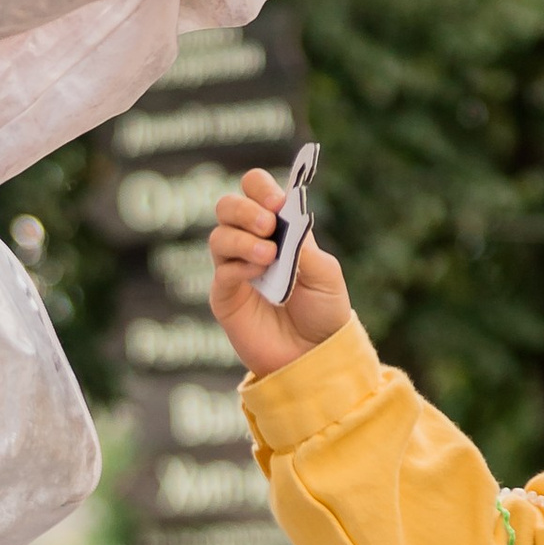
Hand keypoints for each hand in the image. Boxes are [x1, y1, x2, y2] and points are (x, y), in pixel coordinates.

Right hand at [209, 166, 354, 377]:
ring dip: (242, 238)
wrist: (316, 356)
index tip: (278, 203)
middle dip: (245, 208)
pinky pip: (221, 272)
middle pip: (227, 206)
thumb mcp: (325, 274)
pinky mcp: (225, 298)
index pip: (256, 191)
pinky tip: (259, 272)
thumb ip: (303, 244)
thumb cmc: (324, 312)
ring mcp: (236, 270)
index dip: (261, 188)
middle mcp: (251, 244)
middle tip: (269, 225)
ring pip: (218, 236)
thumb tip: (284, 218)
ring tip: (269, 255)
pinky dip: (239, 265)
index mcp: (278, 230)